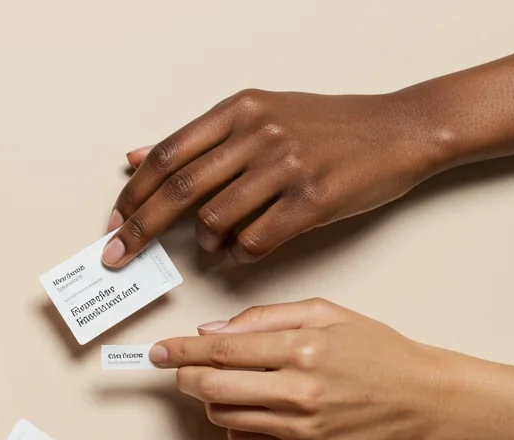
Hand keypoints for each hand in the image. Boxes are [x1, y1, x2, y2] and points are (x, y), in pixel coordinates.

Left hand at [104, 89, 441, 266]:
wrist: (400, 129)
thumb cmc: (327, 127)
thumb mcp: (260, 114)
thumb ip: (199, 139)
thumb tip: (136, 157)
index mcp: (239, 110)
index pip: (168, 155)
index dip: (134, 194)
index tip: (113, 224)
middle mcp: (258, 134)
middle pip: (180, 189)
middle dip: (141, 228)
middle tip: (116, 256)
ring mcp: (286, 167)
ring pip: (216, 219)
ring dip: (203, 243)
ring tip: (209, 248)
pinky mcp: (312, 200)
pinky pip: (256, 240)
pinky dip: (239, 253)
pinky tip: (240, 252)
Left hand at [148, 298, 443, 439]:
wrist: (417, 397)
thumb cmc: (371, 349)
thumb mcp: (322, 313)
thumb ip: (261, 318)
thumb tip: (209, 331)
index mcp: (301, 349)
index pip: (219, 351)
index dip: (179, 350)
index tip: (157, 352)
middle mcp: (297, 392)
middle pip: (210, 387)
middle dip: (185, 376)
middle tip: (181, 368)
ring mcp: (299, 429)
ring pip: (221, 416)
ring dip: (211, 399)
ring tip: (231, 384)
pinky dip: (236, 423)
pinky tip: (255, 406)